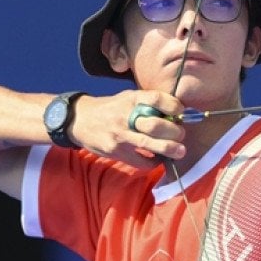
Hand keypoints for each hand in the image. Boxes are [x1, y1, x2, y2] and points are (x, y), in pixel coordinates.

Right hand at [71, 90, 186, 168]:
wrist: (80, 120)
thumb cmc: (110, 108)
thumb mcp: (127, 98)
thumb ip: (147, 104)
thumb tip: (175, 115)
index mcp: (131, 99)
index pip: (156, 99)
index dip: (173, 106)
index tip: (181, 112)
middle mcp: (125, 116)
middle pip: (156, 125)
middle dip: (175, 132)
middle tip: (181, 135)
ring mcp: (120, 135)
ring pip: (149, 144)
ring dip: (169, 149)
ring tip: (180, 151)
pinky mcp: (115, 151)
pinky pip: (140, 161)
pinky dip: (153, 162)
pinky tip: (158, 159)